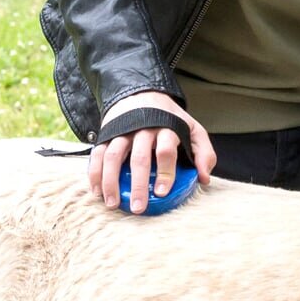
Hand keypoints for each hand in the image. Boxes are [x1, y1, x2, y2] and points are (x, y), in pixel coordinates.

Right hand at [89, 91, 217, 213]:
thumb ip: (204, 152)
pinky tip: (97, 191)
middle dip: (137, 184)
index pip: (166, 151)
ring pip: (113, 156)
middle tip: (138, 207)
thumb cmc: (170, 119)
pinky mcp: (107, 133)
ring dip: (110, 181)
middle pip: (139, 158)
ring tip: (112, 203)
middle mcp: (143, 128)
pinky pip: (98, 153)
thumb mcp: (193, 129)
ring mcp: (122, 130)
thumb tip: (204, 178)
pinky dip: (95, 172)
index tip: (161, 192)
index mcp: (166, 127)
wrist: (142, 93)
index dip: (165, 172)